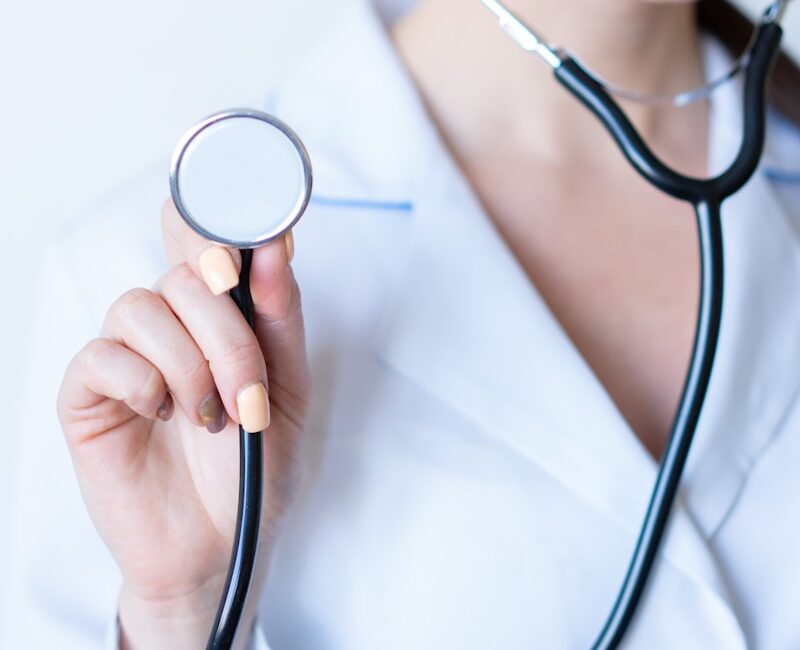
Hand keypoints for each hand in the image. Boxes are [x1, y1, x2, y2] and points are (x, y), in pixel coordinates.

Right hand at [57, 199, 309, 648]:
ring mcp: (127, 356)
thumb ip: (279, 318)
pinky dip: (144, 384)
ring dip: (189, 365)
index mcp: (219, 317)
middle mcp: (172, 325)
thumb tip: (274, 245)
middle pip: (184, 274)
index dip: (217, 224)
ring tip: (212, 418)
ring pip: (141, 306)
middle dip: (227, 334)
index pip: (203, 238)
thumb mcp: (288, 389)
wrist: (224, 544)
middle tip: (249, 394)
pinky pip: (102, 356)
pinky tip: (163, 417)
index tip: (244, 251)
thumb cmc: (255, 466)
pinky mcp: (88, 395)